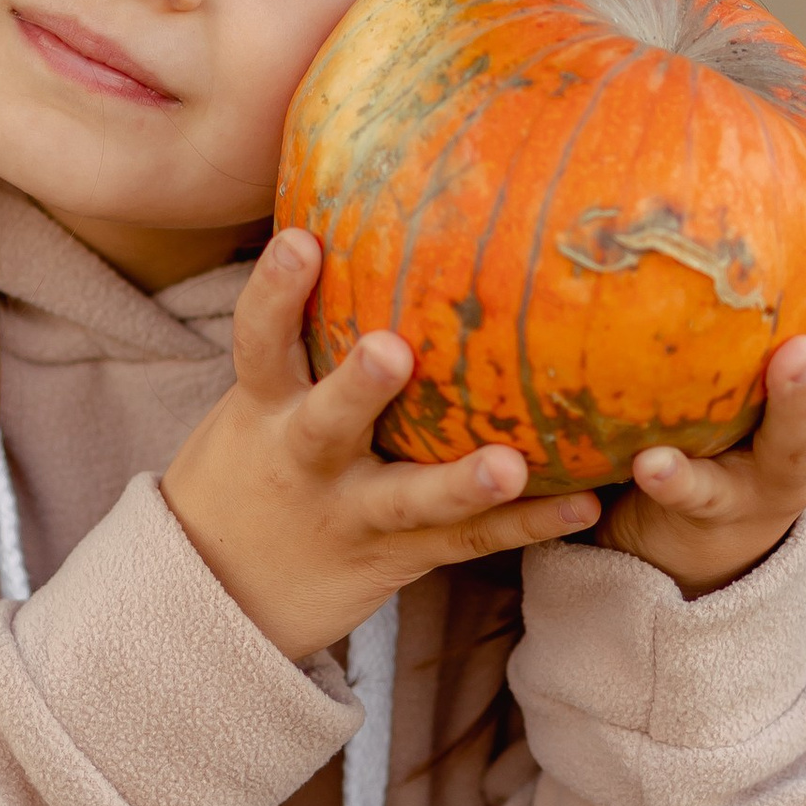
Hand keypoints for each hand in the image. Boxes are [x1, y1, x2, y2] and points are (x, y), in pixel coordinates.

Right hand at [162, 226, 601, 659]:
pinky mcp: (397, 557)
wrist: (220, 589)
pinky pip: (469, 542)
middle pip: (327, 424)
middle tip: (391, 351)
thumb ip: (303, 334)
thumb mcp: (255, 401)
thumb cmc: (255, 464)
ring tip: (510, 465)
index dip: (274, 291)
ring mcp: (352, 513)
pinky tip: (585, 503)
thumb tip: (353, 216)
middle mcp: (304, 460)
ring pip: (408, 499)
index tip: (298, 240)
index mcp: (265, 408)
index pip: (257, 341)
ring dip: (461, 484)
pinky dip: (528, 524)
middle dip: (358, 387)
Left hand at [600, 174, 805, 595]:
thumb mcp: (768, 330)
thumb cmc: (738, 397)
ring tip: (789, 352)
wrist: (702, 527)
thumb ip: (771, 260)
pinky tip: (647, 459)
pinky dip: (678, 478)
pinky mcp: (720, 511)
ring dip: (803, 398)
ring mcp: (785, 476)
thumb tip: (739, 109)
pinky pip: (701, 495)